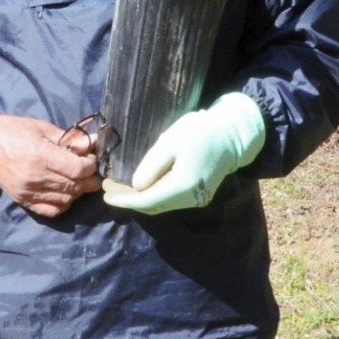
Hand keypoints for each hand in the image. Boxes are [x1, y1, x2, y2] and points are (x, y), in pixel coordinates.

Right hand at [0, 113, 100, 217]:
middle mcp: (36, 177)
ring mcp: (29, 192)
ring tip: (80, 181)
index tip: (91, 159)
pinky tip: (65, 193)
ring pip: (66, 199)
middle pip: (74, 186)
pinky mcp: (23, 201)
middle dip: (89, 179)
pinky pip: (51, 210)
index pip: (77, 169)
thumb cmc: (13, 131)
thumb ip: (69, 139)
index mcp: (41, 155)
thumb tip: (94, 142)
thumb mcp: (43, 128)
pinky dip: (63, 204)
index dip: (90, 165)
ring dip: (78, 191)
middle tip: (93, 173)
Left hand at [101, 92, 265, 214]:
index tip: (105, 193)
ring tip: (120, 188)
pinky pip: (171, 200)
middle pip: (153, 206)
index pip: (146, 200)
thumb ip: (152, 165)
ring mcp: (197, 200)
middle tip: (108, 189)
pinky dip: (154, 196)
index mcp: (183, 186)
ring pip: (162, 205)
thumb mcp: (171, 142)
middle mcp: (191, 199)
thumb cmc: (201, 132)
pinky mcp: (200, 196)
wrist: (233, 135)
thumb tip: (136, 185)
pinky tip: (142, 187)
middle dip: (129, 200)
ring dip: (141, 198)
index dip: (124, 199)